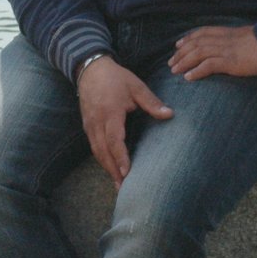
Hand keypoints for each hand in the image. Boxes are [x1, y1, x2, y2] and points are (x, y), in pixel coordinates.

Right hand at [77, 57, 172, 189]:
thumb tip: (170, 114)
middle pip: (103, 151)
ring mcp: (89, 124)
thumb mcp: (136, 86)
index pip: (114, 139)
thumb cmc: (116, 78)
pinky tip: (110, 167)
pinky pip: (93, 146)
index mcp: (110, 112)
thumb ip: (151, 102)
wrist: (90, 68)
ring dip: (107, 168)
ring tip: (118, 184)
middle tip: (123, 189)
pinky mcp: (86, 125)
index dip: (120, 157)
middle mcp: (97, 121)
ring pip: (97, 150)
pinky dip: (102, 159)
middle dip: (113, 170)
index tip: (128, 172)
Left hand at [168, 25, 256, 80]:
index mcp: (227, 32)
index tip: (178, 45)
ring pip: (197, 53)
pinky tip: (188, 77)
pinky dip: (196, 71)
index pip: (201, 33)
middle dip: (181, 53)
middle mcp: (223, 40)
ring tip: (174, 70)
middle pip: (195, 44)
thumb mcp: (248, 36)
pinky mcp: (231, 62)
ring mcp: (226, 50)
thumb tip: (236, 45)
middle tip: (171, 62)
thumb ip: (238, 39)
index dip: (188, 38)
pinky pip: (208, 65)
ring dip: (183, 62)